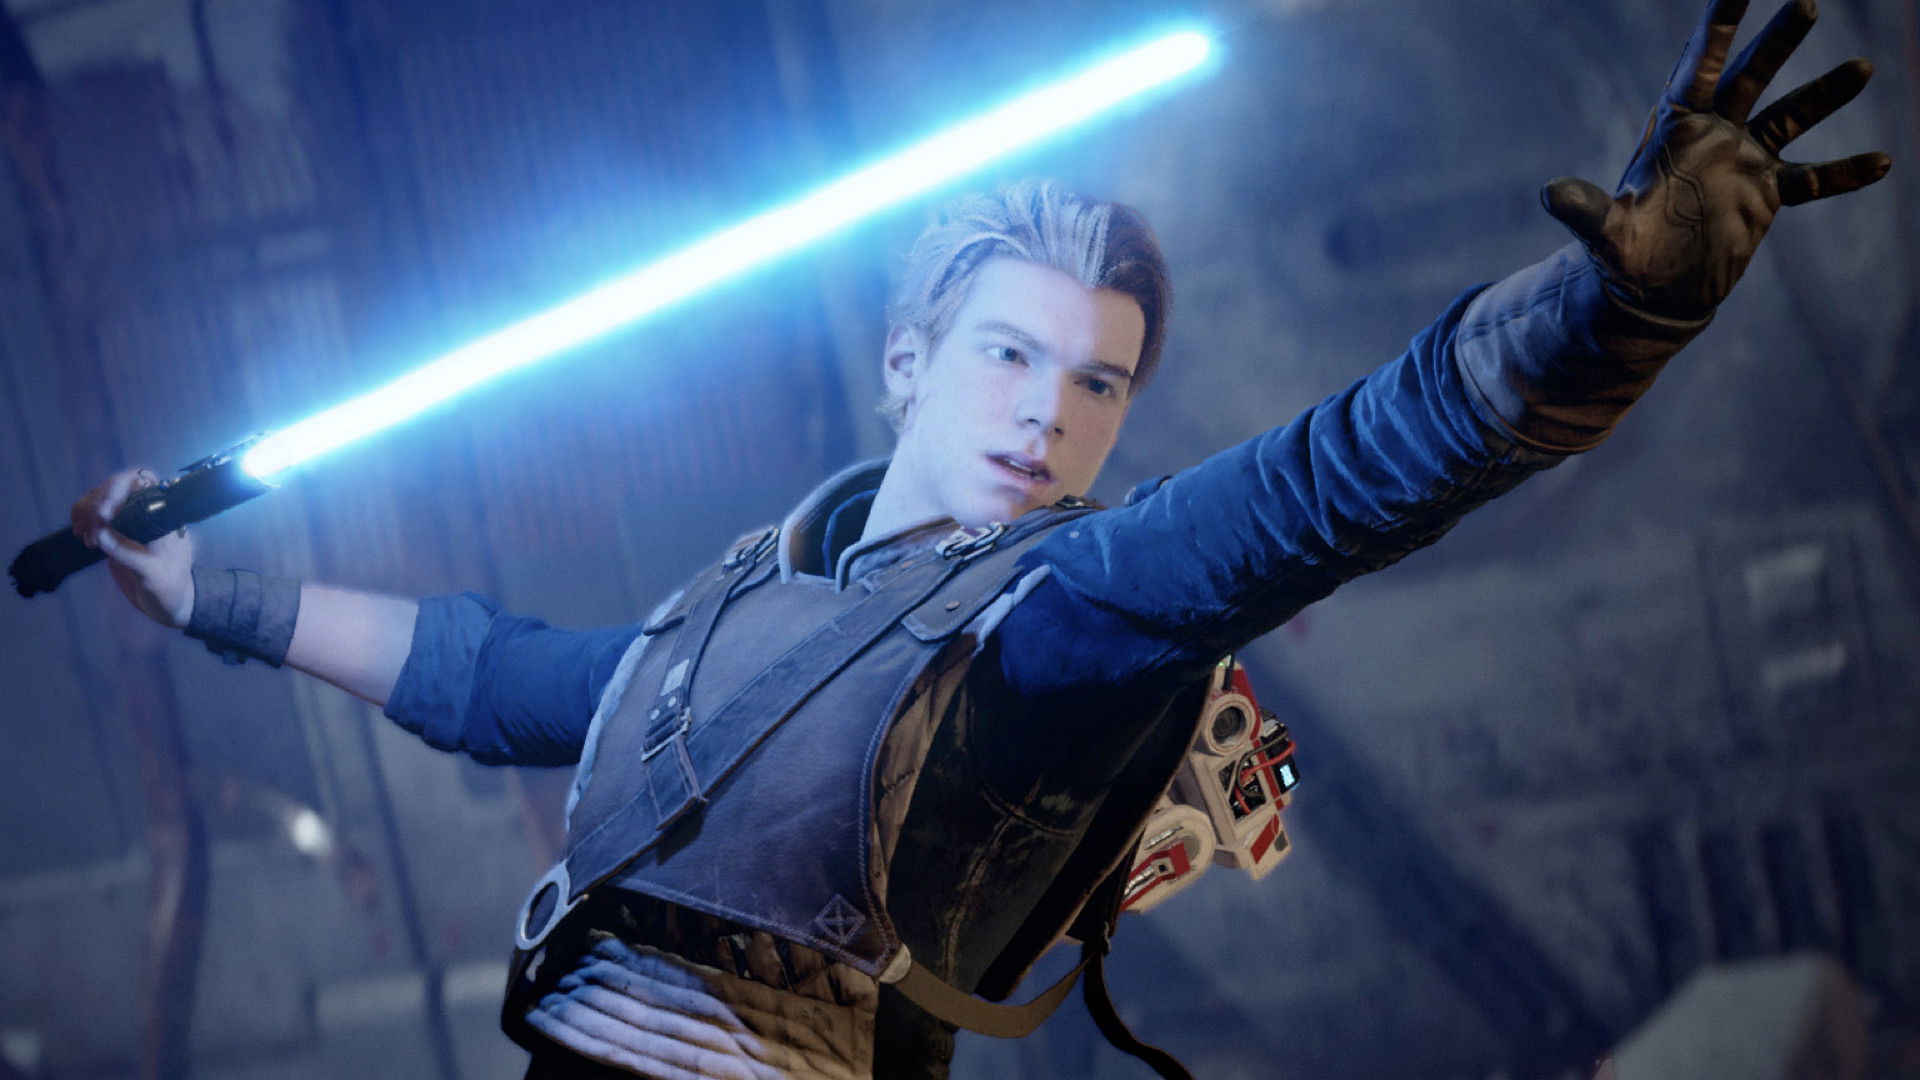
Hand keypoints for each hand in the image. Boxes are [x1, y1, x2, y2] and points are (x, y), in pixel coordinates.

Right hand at [71, 467, 195, 628]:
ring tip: (88, 539)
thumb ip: (128, 554)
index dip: (117, 490)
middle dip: (97, 504)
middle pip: (114, 486)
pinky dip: (81, 516)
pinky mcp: (113, 528)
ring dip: (86, 512)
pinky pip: (92, 510)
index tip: (105, 515)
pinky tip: (80, 534)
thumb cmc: (167, 585)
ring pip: (100, 495)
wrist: (166, 600)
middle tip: (92, 533)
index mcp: (163, 513)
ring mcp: (128, 517)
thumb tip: (101, 534)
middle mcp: (146, 509)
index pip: (140, 481)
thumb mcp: (150, 573)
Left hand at [1543, 0, 1890, 317]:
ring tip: (1861, 69)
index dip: (1718, 27)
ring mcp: (1743, 161)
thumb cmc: (1624, 257)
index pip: (1697, 66)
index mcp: (1674, 130)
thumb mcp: (1604, 234)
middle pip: (1749, 77)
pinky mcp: (1766, 195)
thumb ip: (1584, 210)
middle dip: (1777, 42)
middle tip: (1807, 4)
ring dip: (1824, 94)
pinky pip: (1813, 178)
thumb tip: (1549, 194)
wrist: (1652, 293)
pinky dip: (1843, 172)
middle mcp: (1713, 135)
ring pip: (1791, 115)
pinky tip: (1881, 162)